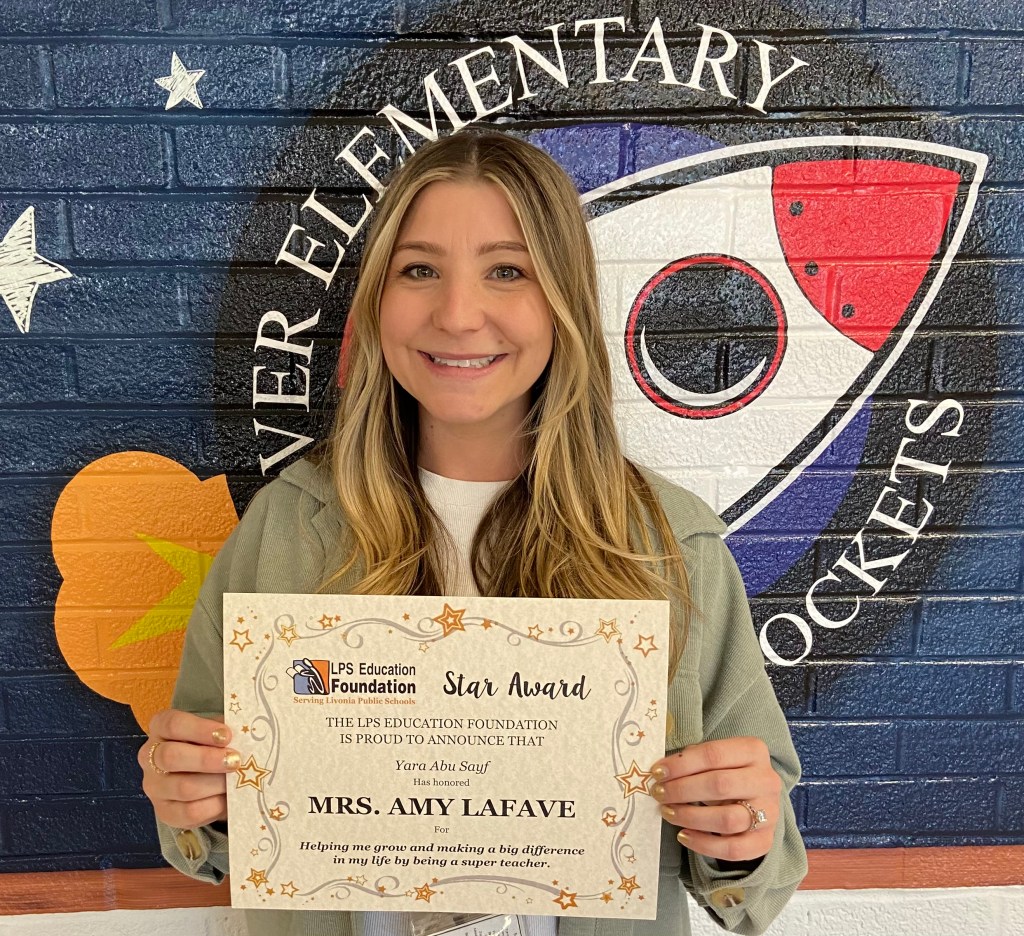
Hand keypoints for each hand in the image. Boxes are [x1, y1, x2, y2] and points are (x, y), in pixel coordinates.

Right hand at [139, 709, 238, 828]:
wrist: (205, 777)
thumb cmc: (211, 745)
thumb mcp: (215, 731)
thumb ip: (224, 732)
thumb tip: (244, 736)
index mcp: (161, 728)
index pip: (172, 724)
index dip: (200, 729)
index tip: (226, 735)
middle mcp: (150, 756)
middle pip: (171, 757)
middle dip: (207, 759)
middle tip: (235, 760)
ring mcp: (154, 786)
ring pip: (182, 787)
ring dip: (215, 784)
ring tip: (236, 780)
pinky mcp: (164, 812)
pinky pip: (189, 813)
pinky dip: (214, 806)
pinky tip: (227, 798)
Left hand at [651, 737, 780, 862]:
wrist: (757, 799)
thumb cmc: (728, 772)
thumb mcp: (716, 758)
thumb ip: (694, 759)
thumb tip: (662, 771)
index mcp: (754, 750)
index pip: (714, 754)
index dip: (682, 764)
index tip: (657, 772)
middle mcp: (767, 780)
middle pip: (720, 785)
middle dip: (682, 790)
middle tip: (659, 793)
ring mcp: (771, 812)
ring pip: (728, 819)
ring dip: (691, 817)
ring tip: (668, 812)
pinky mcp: (765, 841)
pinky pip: (734, 849)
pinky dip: (704, 845)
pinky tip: (684, 836)